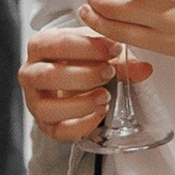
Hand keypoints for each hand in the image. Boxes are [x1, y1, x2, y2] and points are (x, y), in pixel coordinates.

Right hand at [21, 23, 152, 143]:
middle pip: (47, 76)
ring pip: (46, 107)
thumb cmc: (84, 56)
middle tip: (109, 73)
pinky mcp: (44, 124)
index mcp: (41, 46)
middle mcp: (31, 73)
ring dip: (79, 103)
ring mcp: (34, 101)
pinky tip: (100, 114)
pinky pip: (57, 130)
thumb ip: (121, 57)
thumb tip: (144, 69)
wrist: (73, 76)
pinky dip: (80, 125)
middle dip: (83, 76)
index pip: (56, 43)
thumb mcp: (100, 49)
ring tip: (105, 97)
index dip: (87, 46)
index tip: (114, 48)